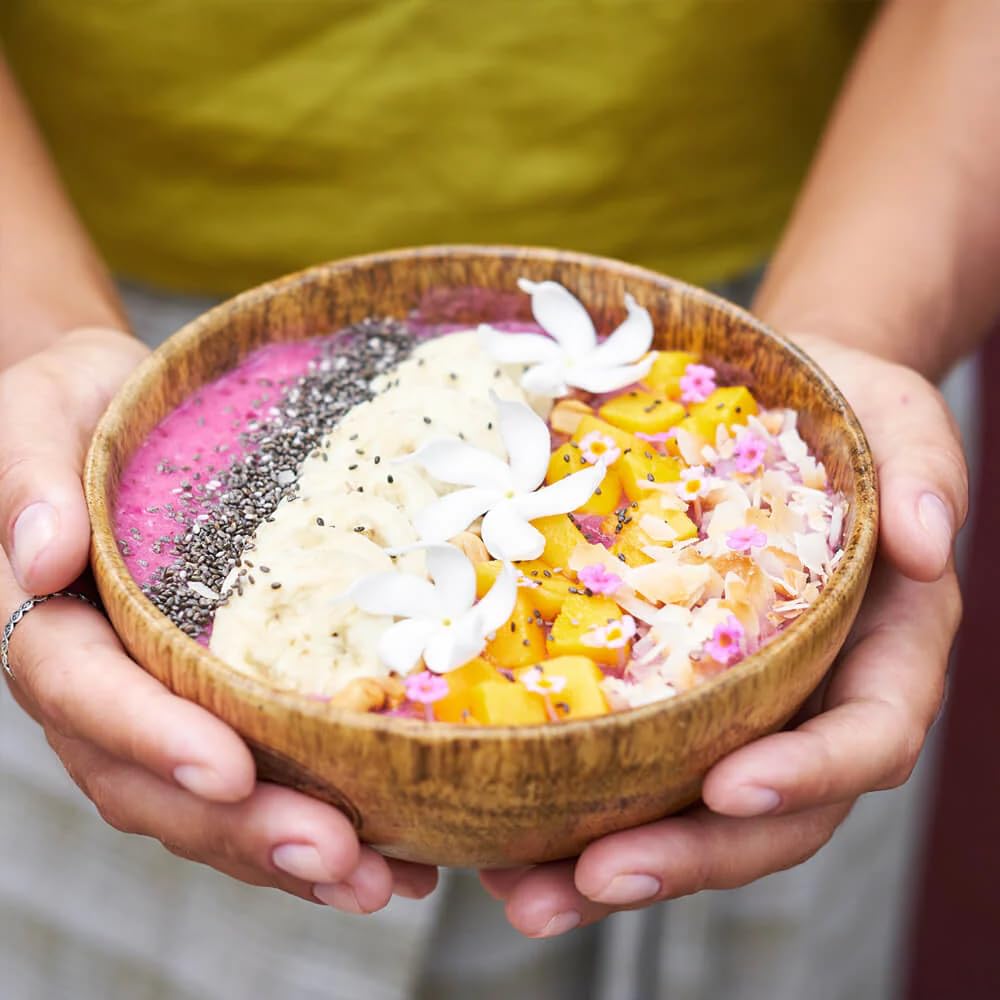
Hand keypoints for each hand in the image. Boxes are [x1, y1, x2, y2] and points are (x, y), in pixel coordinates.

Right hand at [1, 329, 436, 911]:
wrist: (129, 414)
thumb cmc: (85, 407)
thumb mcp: (44, 414)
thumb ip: (30, 478)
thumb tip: (38, 556)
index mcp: (49, 620)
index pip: (81, 691)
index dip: (150, 735)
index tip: (230, 766)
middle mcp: (101, 682)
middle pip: (150, 780)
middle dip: (240, 825)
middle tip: (335, 856)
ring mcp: (159, 704)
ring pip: (205, 803)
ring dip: (285, 852)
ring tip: (378, 881)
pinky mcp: (218, 702)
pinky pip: (256, 777)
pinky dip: (312, 821)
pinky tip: (393, 852)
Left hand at [481, 336, 965, 935]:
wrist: (784, 402)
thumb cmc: (848, 410)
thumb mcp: (900, 418)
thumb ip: (926, 472)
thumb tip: (929, 545)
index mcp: (883, 649)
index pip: (866, 737)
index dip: (807, 775)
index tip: (729, 789)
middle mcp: (812, 696)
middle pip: (767, 811)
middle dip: (688, 854)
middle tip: (594, 878)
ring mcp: (740, 702)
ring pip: (689, 808)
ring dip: (612, 860)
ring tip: (523, 893)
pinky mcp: (674, 688)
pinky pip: (634, 760)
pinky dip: (575, 801)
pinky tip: (501, 828)